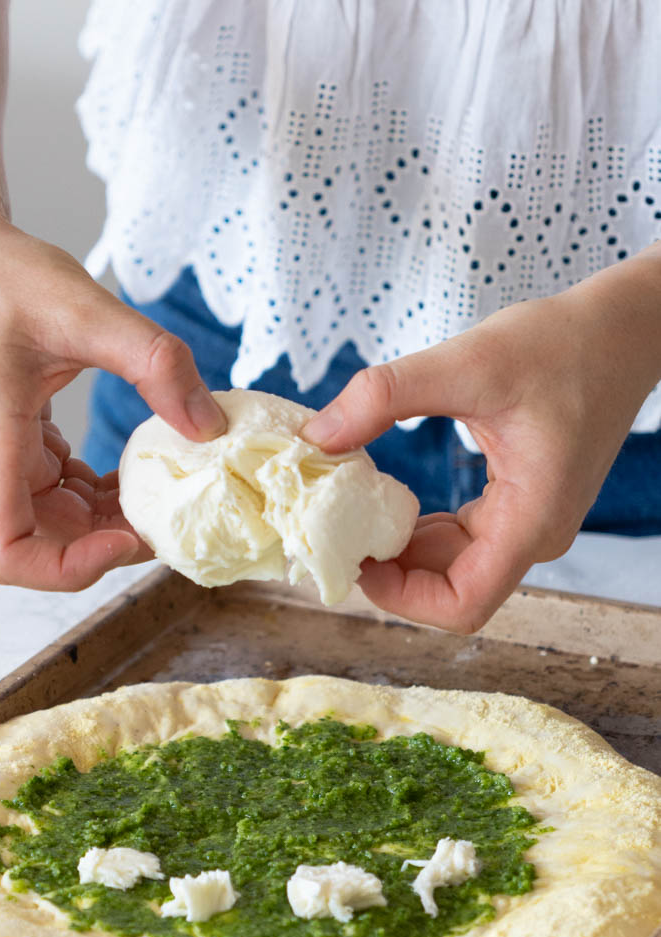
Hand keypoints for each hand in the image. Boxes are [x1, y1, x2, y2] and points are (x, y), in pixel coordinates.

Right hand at [0, 181, 225, 589]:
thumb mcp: (86, 309)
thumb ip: (156, 366)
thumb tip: (211, 427)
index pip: (5, 554)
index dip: (69, 567)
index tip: (128, 534)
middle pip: (43, 544)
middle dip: (111, 541)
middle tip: (179, 513)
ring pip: (51, 519)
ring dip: (108, 517)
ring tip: (168, 488)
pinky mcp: (4, 439)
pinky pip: (52, 486)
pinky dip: (96, 488)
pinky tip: (138, 463)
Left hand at [302, 258, 660, 632]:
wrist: (619, 331)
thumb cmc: (562, 344)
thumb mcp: (468, 361)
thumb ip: (387, 395)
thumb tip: (317, 435)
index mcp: (531, 519)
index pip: (463, 605)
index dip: (401, 598)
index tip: (355, 557)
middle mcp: (534, 534)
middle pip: (451, 590)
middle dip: (389, 571)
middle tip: (331, 528)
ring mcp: (528, 522)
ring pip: (452, 566)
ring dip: (400, 549)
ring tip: (348, 508)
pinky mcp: (519, 503)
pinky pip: (460, 537)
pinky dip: (418, 524)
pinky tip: (384, 494)